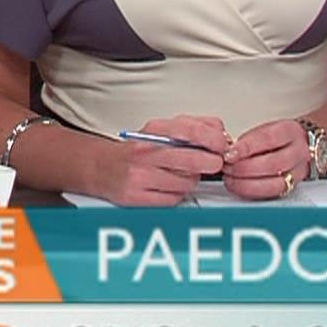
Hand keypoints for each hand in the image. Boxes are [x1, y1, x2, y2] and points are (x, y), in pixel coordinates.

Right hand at [92, 115, 227, 206]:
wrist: (103, 168)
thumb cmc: (139, 150)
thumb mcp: (164, 130)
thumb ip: (195, 127)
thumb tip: (222, 135)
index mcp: (155, 130)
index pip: (191, 130)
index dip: (214, 139)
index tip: (222, 146)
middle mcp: (146, 151)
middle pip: (192, 159)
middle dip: (211, 162)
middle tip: (214, 163)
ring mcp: (140, 175)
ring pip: (186, 182)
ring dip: (191, 180)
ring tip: (181, 174)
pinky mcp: (137, 197)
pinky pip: (173, 199)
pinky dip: (177, 195)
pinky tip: (169, 187)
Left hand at [222, 119, 311, 200]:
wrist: (296, 147)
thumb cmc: (277, 138)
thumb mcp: (262, 131)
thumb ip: (247, 142)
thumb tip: (228, 154)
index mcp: (290, 132)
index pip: (268, 139)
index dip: (246, 148)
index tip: (229, 154)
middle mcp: (299, 153)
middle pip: (272, 164)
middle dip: (244, 168)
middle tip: (227, 168)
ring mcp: (298, 172)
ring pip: (274, 183)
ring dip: (247, 183)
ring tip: (231, 178)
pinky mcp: (291, 188)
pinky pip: (271, 195)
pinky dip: (252, 192)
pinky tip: (240, 187)